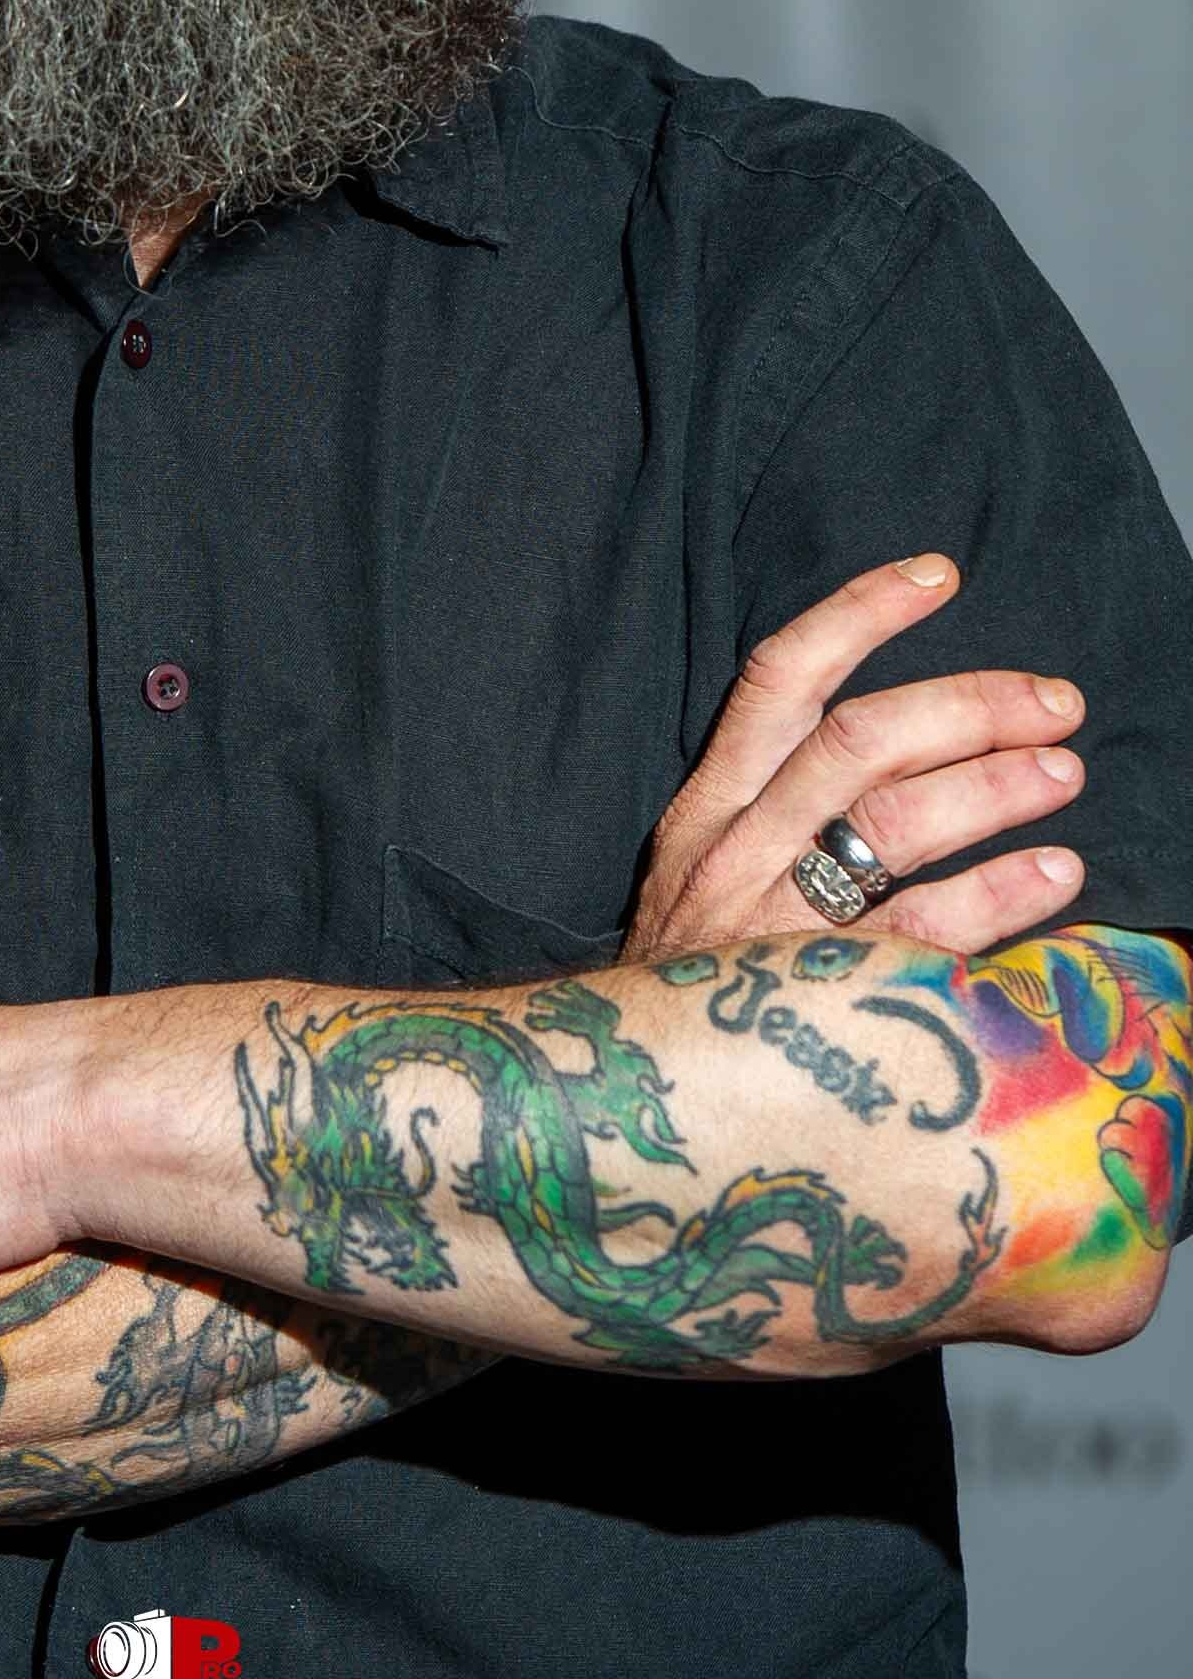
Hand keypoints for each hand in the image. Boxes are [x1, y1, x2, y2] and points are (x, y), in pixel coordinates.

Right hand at [622, 554, 1086, 962]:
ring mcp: (770, 921)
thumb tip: (896, 756)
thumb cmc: (686, 988)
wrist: (615, 1101)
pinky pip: (920, 929)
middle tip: (1053, 700)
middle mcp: (734, 848)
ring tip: (1064, 772)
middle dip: (967, 705)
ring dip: (993, 786)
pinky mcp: (813, 995)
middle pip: (859, 741)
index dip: (860, 615)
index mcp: (708, 808)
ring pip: (891, 822)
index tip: (939, 576)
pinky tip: (1056, 873)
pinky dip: (997, 893)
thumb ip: (773, 817)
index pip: (779, 678)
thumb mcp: (700, 880)